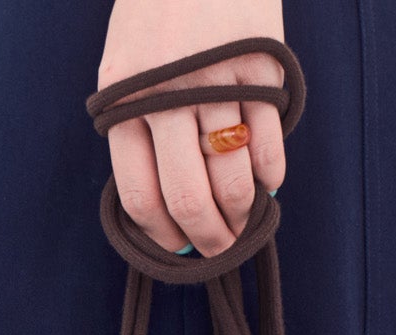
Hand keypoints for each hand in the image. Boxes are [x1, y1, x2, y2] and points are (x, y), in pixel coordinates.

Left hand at [98, 0, 286, 254]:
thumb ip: (138, 130)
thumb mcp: (127, 67)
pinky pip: (268, 146)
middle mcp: (167, 94)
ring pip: (232, 179)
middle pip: (188, 198)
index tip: (180, 250)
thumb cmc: (158, 13)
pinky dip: (271, 176)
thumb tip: (166, 212)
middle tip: (219, 248)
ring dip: (242, 214)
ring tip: (244, 220)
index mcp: (124, 99)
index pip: (140, 195)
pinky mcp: (259, 69)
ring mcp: (216, 82)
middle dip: (208, 239)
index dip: (163, 236)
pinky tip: (267, 183)